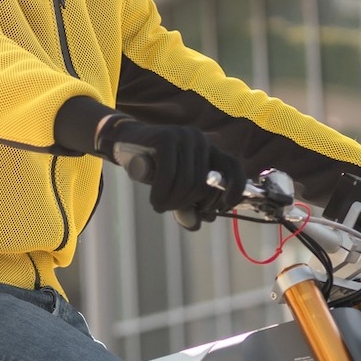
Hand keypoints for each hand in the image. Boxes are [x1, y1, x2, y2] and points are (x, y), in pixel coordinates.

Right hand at [98, 116, 242, 215]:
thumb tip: (196, 224)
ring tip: (160, 206)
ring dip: (171, 202)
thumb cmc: (154, 168)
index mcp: (210, 150)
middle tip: (170, 209)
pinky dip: (161, 194)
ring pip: (186, 182)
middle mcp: (201, 140)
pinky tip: (155, 201)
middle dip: (186, 204)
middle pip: (203, 184)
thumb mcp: (175, 188)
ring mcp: (184, 136)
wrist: (126, 144)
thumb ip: (188, 205)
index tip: (221, 209)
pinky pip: (168, 174)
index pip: (234, 168)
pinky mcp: (166, 138)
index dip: (234, 190)